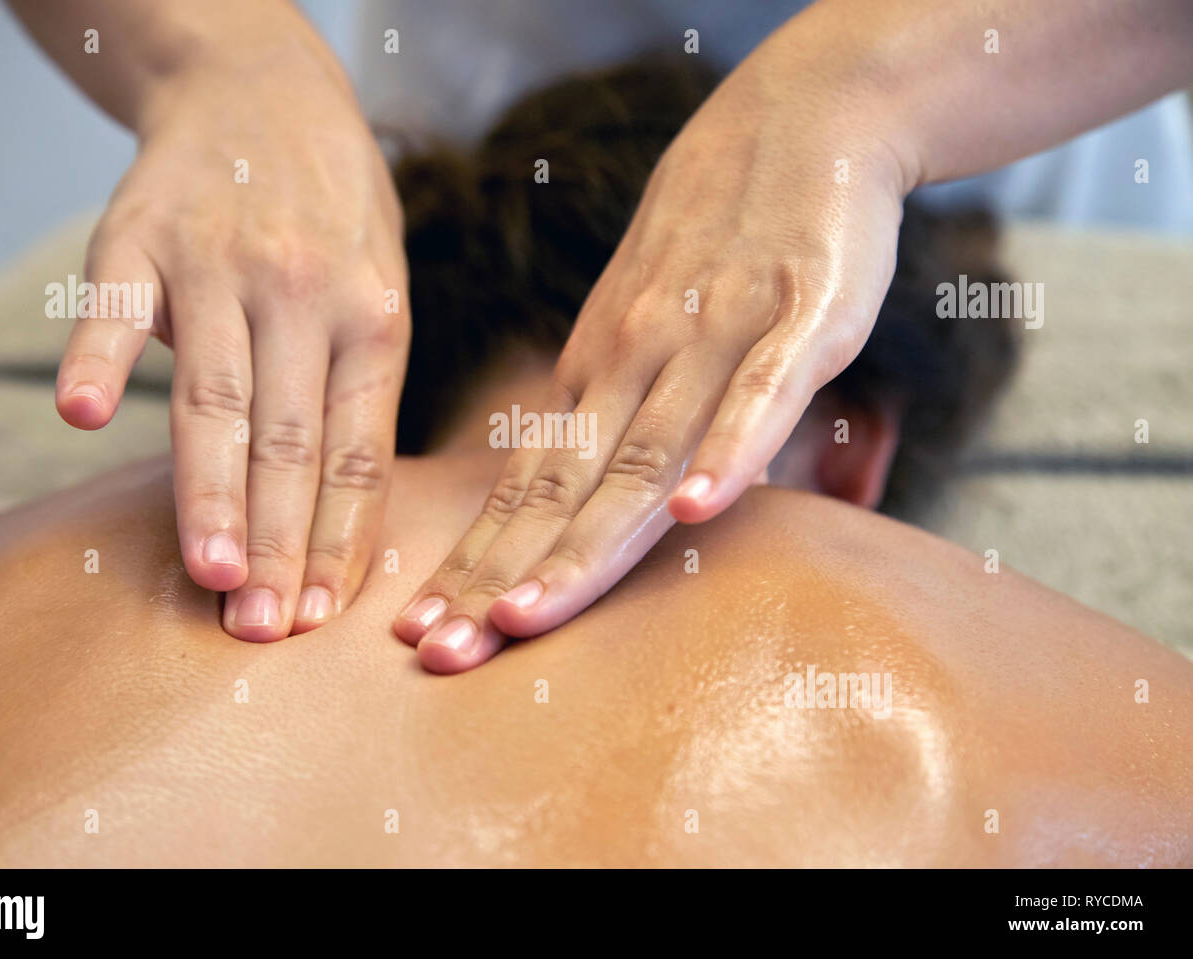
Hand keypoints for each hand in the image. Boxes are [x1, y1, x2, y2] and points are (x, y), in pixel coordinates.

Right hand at [55, 47, 408, 639]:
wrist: (264, 90)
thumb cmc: (336, 217)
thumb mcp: (381, 293)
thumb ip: (359, 394)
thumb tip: (338, 522)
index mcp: (375, 319)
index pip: (355, 453)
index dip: (336, 540)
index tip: (317, 615)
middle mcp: (305, 292)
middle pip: (289, 440)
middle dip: (275, 541)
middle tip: (260, 626)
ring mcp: (220, 262)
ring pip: (218, 395)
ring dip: (208, 488)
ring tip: (207, 571)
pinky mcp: (140, 234)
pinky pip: (117, 303)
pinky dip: (101, 353)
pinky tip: (87, 415)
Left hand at [394, 47, 914, 671]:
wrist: (791, 124)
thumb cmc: (706, 250)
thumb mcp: (637, 333)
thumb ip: (615, 421)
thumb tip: (585, 514)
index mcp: (593, 374)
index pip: (526, 489)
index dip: (476, 565)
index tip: (420, 635)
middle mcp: (635, 362)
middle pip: (563, 490)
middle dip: (498, 579)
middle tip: (434, 655)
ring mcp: (713, 338)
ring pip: (643, 454)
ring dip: (584, 540)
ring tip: (525, 614)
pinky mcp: (798, 314)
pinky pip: (759, 391)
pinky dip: (731, 449)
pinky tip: (700, 513)